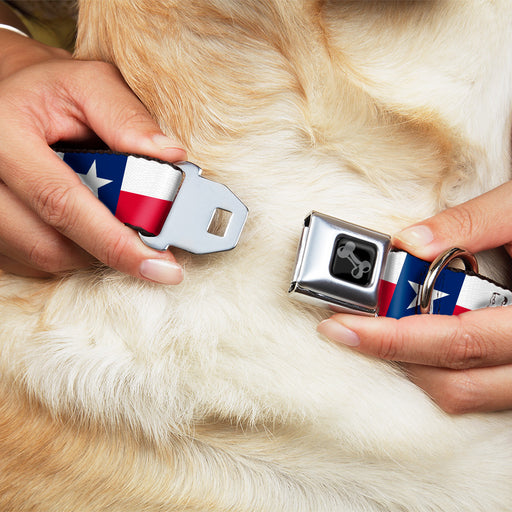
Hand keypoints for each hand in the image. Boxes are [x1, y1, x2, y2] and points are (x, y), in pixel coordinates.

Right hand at [0, 30, 185, 282]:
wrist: (9, 98)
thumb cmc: (51, 90)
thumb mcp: (90, 84)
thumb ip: (128, 117)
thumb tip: (171, 156)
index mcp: (4, 135)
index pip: (61, 203)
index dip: (115, 242)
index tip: (161, 266)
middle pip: (50, 244)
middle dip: (109, 250)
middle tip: (150, 247)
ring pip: (43, 258)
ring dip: (91, 250)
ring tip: (113, 221)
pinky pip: (32, 261)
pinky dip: (70, 250)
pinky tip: (84, 225)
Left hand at [318, 181, 511, 413]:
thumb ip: (471, 223)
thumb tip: (409, 242)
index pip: (456, 341)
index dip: (392, 338)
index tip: (341, 326)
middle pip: (455, 382)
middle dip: (393, 355)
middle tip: (349, 325)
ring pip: (466, 395)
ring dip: (415, 365)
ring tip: (381, 329)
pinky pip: (478, 389)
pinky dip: (440, 368)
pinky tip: (420, 336)